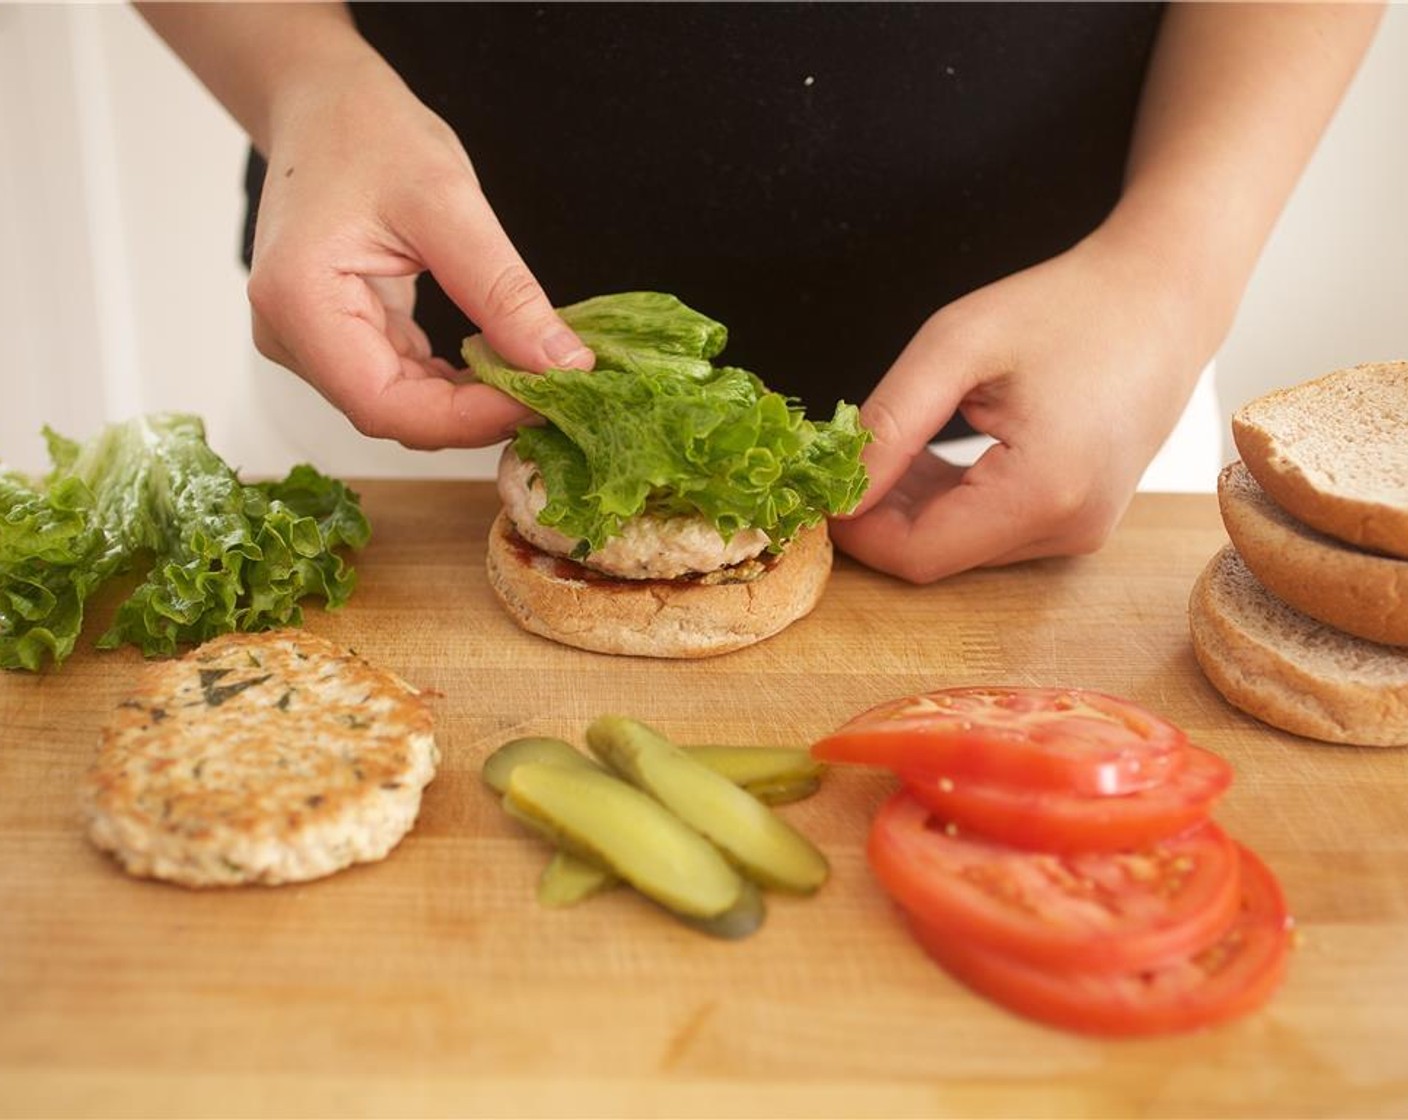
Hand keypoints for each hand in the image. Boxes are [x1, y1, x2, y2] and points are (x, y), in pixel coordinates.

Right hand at [247, 58, 591, 449]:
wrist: (324, 104)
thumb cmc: (368, 133)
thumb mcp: (449, 203)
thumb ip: (504, 293)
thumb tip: (564, 365)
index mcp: (299, 302)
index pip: (384, 404)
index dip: (467, 420)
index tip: (540, 402)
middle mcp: (290, 335)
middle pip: (393, 413)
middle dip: (476, 415)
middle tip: (553, 396)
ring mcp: (309, 342)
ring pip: (401, 407)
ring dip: (470, 404)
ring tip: (535, 381)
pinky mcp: (338, 338)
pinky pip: (402, 383)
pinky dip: (453, 386)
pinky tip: (500, 368)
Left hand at [829, 230, 1211, 582]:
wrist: (1165, 296)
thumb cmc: (1065, 307)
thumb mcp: (957, 347)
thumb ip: (890, 424)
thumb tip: (837, 496)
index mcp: (1043, 493)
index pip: (917, 555)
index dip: (856, 531)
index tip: (817, 486)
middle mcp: (1071, 529)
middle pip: (938, 555)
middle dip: (879, 517)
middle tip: (842, 456)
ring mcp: (1082, 531)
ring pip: (962, 546)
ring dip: (912, 508)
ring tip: (890, 444)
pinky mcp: (1082, 521)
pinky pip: (992, 531)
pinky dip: (950, 502)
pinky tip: (928, 456)